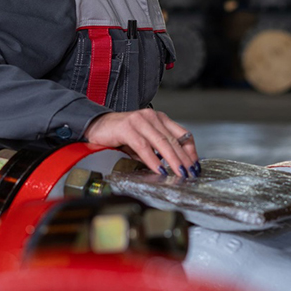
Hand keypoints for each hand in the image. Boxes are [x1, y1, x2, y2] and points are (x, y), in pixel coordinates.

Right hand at [84, 108, 199, 176]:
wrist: (96, 126)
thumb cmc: (121, 135)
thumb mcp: (144, 143)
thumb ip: (158, 151)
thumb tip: (174, 167)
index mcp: (160, 119)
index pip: (183, 134)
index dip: (190, 151)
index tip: (195, 165)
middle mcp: (152, 117)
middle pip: (174, 140)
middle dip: (184, 159)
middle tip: (190, 173)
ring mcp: (140, 120)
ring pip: (161, 142)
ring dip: (172, 160)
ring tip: (179, 173)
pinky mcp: (127, 127)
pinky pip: (143, 146)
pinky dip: (152, 159)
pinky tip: (158, 169)